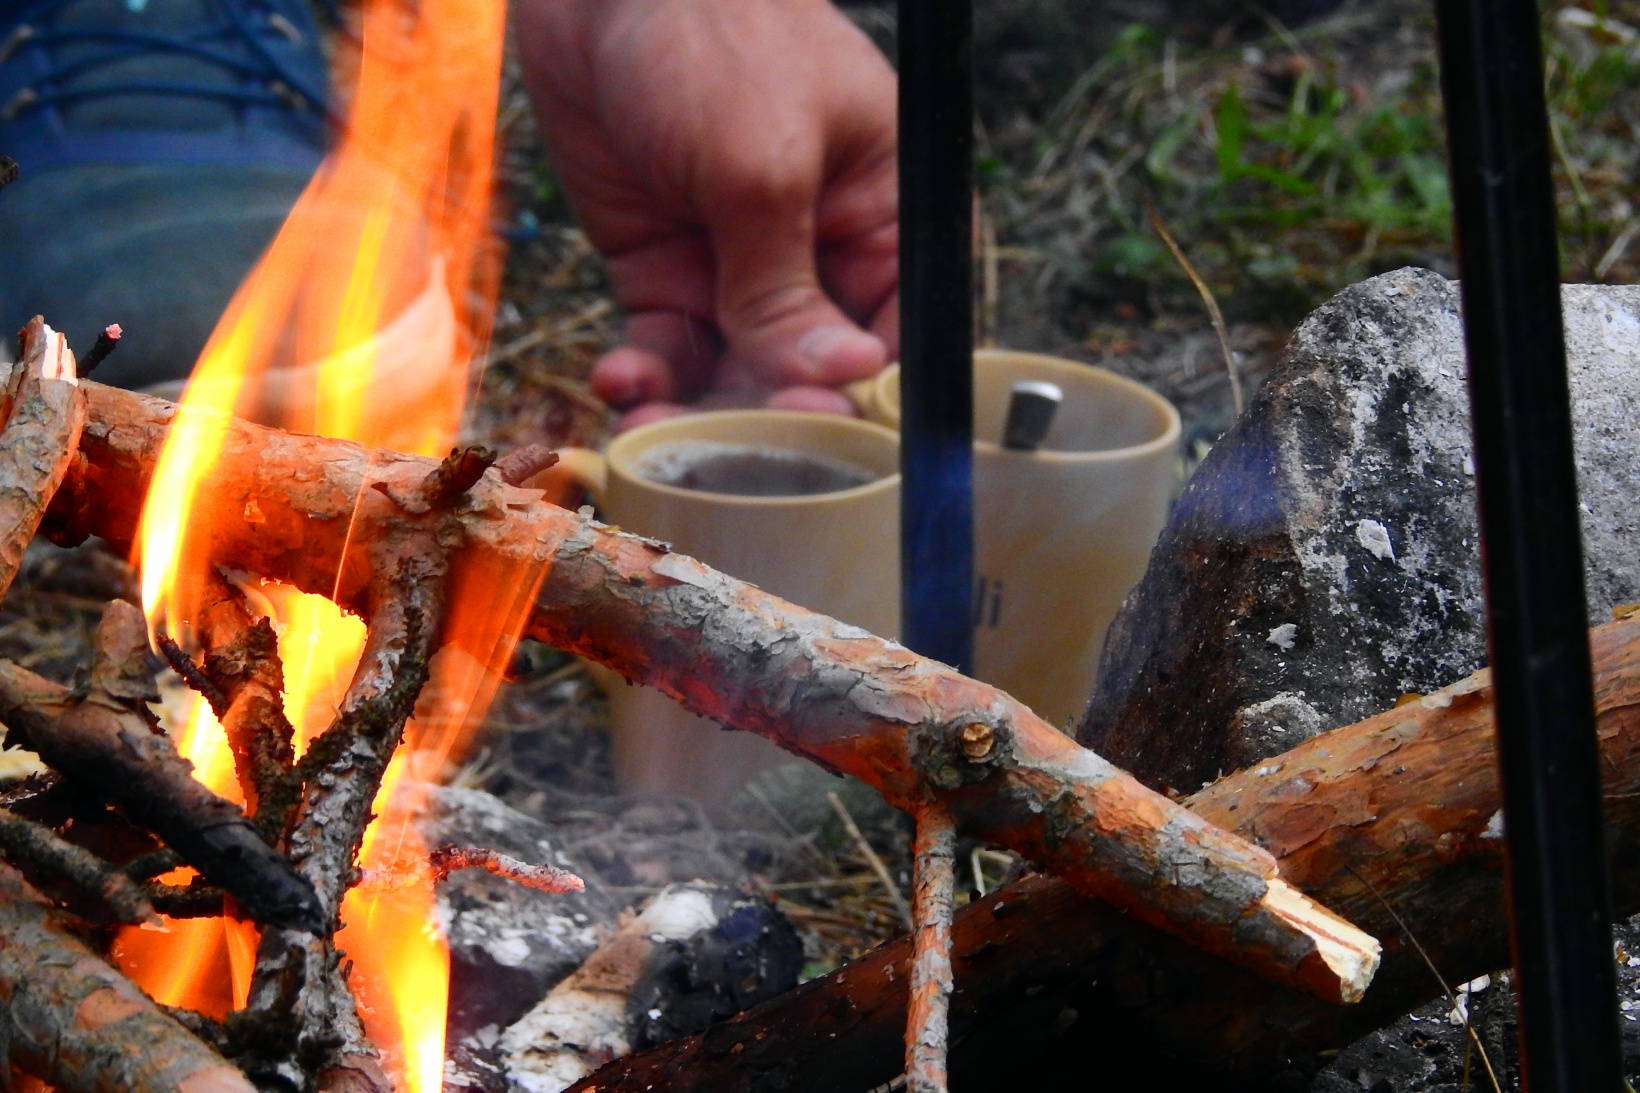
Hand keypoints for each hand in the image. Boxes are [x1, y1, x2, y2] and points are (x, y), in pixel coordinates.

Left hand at [514, 0, 897, 429]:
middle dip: (770, 419)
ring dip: (699, 413)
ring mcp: (743, 269)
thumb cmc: (720, 32)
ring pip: (736, 377)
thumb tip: (839, 381)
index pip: (901, 339)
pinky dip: (647, 376)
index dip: (865, 400)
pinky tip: (621, 380)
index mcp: (890, 218)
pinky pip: (669, 351)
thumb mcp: (763, 163)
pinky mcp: (668, 272)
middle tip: (725, 452)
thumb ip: (786, 285)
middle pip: (813, 376)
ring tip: (656, 426)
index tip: (822, 445)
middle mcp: (824, 257)